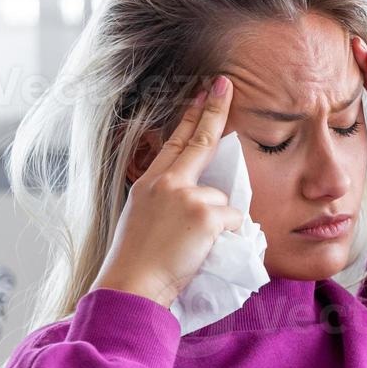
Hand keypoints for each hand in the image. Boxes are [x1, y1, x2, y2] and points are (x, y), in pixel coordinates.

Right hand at [91, 76, 244, 308]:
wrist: (132, 284)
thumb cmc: (139, 261)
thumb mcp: (146, 219)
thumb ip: (172, 200)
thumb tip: (206, 194)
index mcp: (150, 183)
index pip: (174, 142)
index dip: (190, 118)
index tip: (201, 95)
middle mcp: (166, 182)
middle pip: (199, 141)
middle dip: (214, 110)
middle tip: (224, 84)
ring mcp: (186, 196)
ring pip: (224, 201)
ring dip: (218, 224)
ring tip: (191, 246)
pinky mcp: (206, 214)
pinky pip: (234, 221)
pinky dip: (226, 237)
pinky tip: (202, 249)